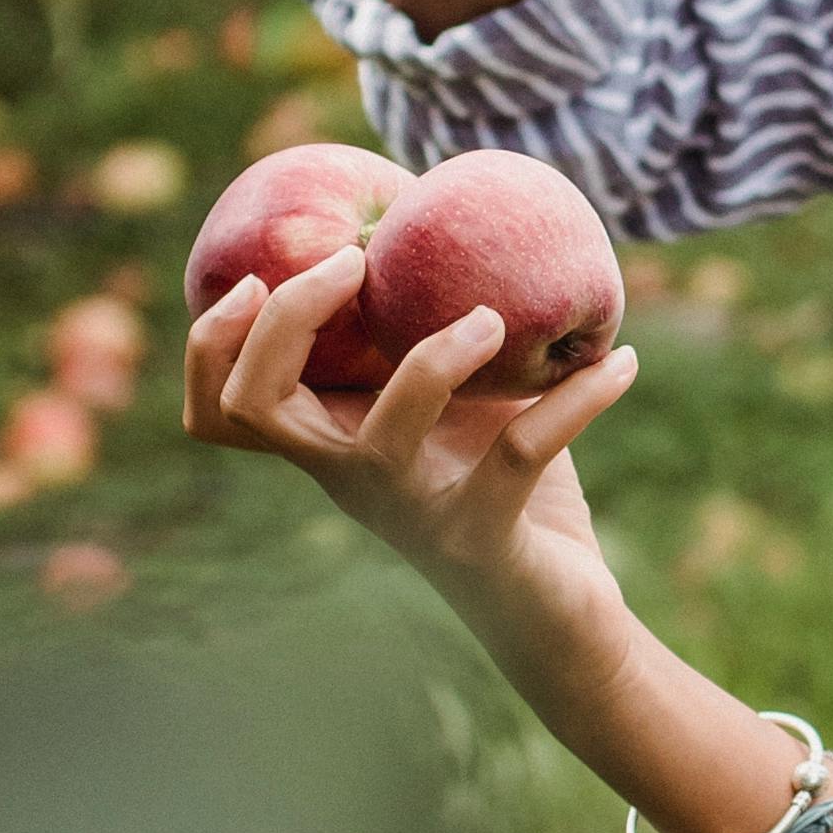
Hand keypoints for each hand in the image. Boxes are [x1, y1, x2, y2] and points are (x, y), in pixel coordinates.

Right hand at [184, 241, 636, 644]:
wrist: (558, 614)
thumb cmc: (504, 490)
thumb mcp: (459, 403)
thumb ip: (435, 334)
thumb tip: (450, 218)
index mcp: (330, 446)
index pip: (218, 409)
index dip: (210, 344)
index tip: (257, 275)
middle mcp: (351, 481)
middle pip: (255, 407)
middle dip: (288, 320)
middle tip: (355, 263)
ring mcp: (410, 512)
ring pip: (381, 436)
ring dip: (437, 357)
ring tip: (494, 319)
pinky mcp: (483, 539)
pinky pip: (519, 450)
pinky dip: (576, 398)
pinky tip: (623, 364)